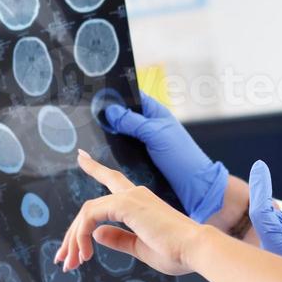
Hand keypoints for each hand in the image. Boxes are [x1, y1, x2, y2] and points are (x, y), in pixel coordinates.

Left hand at [55, 148, 206, 276]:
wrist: (196, 249)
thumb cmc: (177, 252)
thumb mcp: (140, 248)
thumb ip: (119, 239)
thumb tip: (96, 234)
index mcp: (141, 202)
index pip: (112, 181)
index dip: (94, 168)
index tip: (80, 157)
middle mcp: (134, 194)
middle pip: (90, 206)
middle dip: (72, 233)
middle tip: (61, 258)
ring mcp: (130, 197)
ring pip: (86, 212)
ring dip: (73, 239)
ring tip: (70, 263)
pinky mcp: (126, 204)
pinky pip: (90, 216)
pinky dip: (81, 235)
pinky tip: (84, 254)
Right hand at [98, 91, 228, 223]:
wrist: (194, 187)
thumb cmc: (181, 156)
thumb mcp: (155, 134)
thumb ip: (132, 121)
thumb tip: (110, 110)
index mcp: (155, 113)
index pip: (132, 97)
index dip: (116, 95)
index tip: (96, 96)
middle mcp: (149, 126)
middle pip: (123, 116)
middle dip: (108, 118)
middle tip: (87, 119)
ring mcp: (145, 143)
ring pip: (121, 136)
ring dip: (109, 137)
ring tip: (88, 136)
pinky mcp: (141, 160)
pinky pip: (123, 152)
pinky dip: (114, 153)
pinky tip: (100, 154)